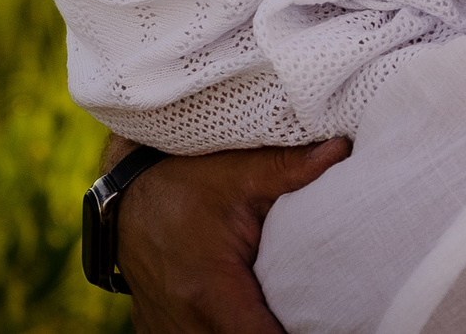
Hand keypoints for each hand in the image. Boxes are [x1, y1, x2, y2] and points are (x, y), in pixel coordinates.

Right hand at [112, 135, 349, 333]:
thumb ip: (291, 169)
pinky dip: (217, 333)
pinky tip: (244, 316)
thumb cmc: (181, 180)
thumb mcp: (238, 172)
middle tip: (309, 317)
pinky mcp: (155, 329)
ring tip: (278, 316)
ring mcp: (163, 329)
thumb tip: (341, 151)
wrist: (124, 190)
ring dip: (246, 333)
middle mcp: (182, 320)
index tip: (327, 324)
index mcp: (209, 289)